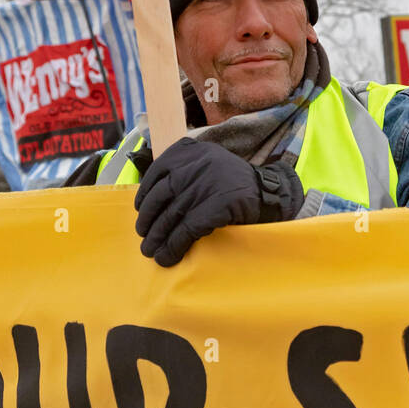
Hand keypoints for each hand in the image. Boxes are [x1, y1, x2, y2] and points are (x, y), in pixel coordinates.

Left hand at [134, 138, 303, 266]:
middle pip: (161, 195)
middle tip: (143, 235)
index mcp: (192, 150)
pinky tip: (168, 256)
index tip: (141, 209)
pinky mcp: (217, 205)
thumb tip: (149, 196)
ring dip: (158, 237)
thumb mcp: (207, 162)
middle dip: (148, 218)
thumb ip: (183, 169)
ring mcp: (207, 184)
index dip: (145, 193)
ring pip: (172, 215)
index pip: (158, 170)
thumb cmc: (231, 182)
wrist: (267, 193)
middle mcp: (197, 164)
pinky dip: (174, 245)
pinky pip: (187, 229)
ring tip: (151, 251)